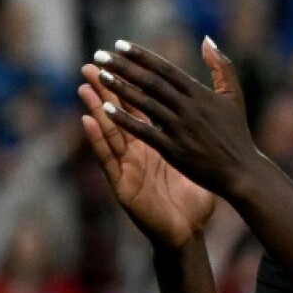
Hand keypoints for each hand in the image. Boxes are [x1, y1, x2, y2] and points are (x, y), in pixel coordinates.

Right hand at [78, 54, 215, 248]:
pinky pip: (108, 159)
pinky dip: (98, 140)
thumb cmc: (192, 198)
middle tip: (92, 65)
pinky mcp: (122, 184)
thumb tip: (208, 113)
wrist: (187, 232)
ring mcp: (128, 166)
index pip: (142, 108)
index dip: (133, 85)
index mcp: (158, 143)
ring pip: (109, 132)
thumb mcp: (196, 161)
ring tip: (84, 86)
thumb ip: (198, 136)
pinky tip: (88, 121)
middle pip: (120, 115)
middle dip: (107, 90)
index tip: (124, 61)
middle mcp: (139, 151)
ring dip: (96, 109)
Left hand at [87, 38, 261, 200]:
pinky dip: (126, 120)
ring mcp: (180, 129)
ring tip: (100, 76)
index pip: (166, 70)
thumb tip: (207, 39)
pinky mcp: (174, 149)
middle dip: (124, 67)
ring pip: (145, 104)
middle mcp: (189, 109)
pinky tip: (106, 110)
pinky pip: (145, 131)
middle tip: (100, 55)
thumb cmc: (236, 133)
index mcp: (201, 95)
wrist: (241, 170)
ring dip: (120, 89)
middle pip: (151, 83)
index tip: (120, 45)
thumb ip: (222, 66)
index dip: (142, 56)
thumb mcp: (234, 96)